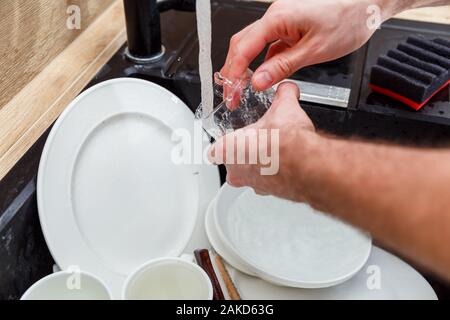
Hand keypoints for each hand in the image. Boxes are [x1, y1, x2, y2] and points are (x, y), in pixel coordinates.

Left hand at [209, 82, 317, 199]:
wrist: (306, 165)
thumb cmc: (285, 142)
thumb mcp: (283, 107)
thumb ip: (283, 94)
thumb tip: (287, 89)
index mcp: (228, 150)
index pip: (213, 152)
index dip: (223, 145)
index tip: (231, 140)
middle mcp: (237, 173)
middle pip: (232, 166)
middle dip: (244, 155)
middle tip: (257, 144)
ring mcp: (253, 185)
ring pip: (250, 177)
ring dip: (259, 167)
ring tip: (274, 152)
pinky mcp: (270, 193)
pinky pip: (268, 184)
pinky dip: (275, 176)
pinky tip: (286, 164)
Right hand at [221, 0, 388, 90]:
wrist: (367, 4)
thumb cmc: (348, 19)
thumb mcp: (314, 50)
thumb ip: (282, 66)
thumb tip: (259, 81)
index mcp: (278, 19)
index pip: (244, 48)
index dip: (234, 72)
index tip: (230, 92)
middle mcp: (275, 17)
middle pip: (242, 44)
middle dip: (232, 71)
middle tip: (231, 95)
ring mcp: (281, 22)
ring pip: (253, 45)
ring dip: (245, 67)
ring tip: (241, 89)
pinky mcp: (289, 28)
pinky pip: (268, 45)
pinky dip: (261, 62)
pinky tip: (262, 76)